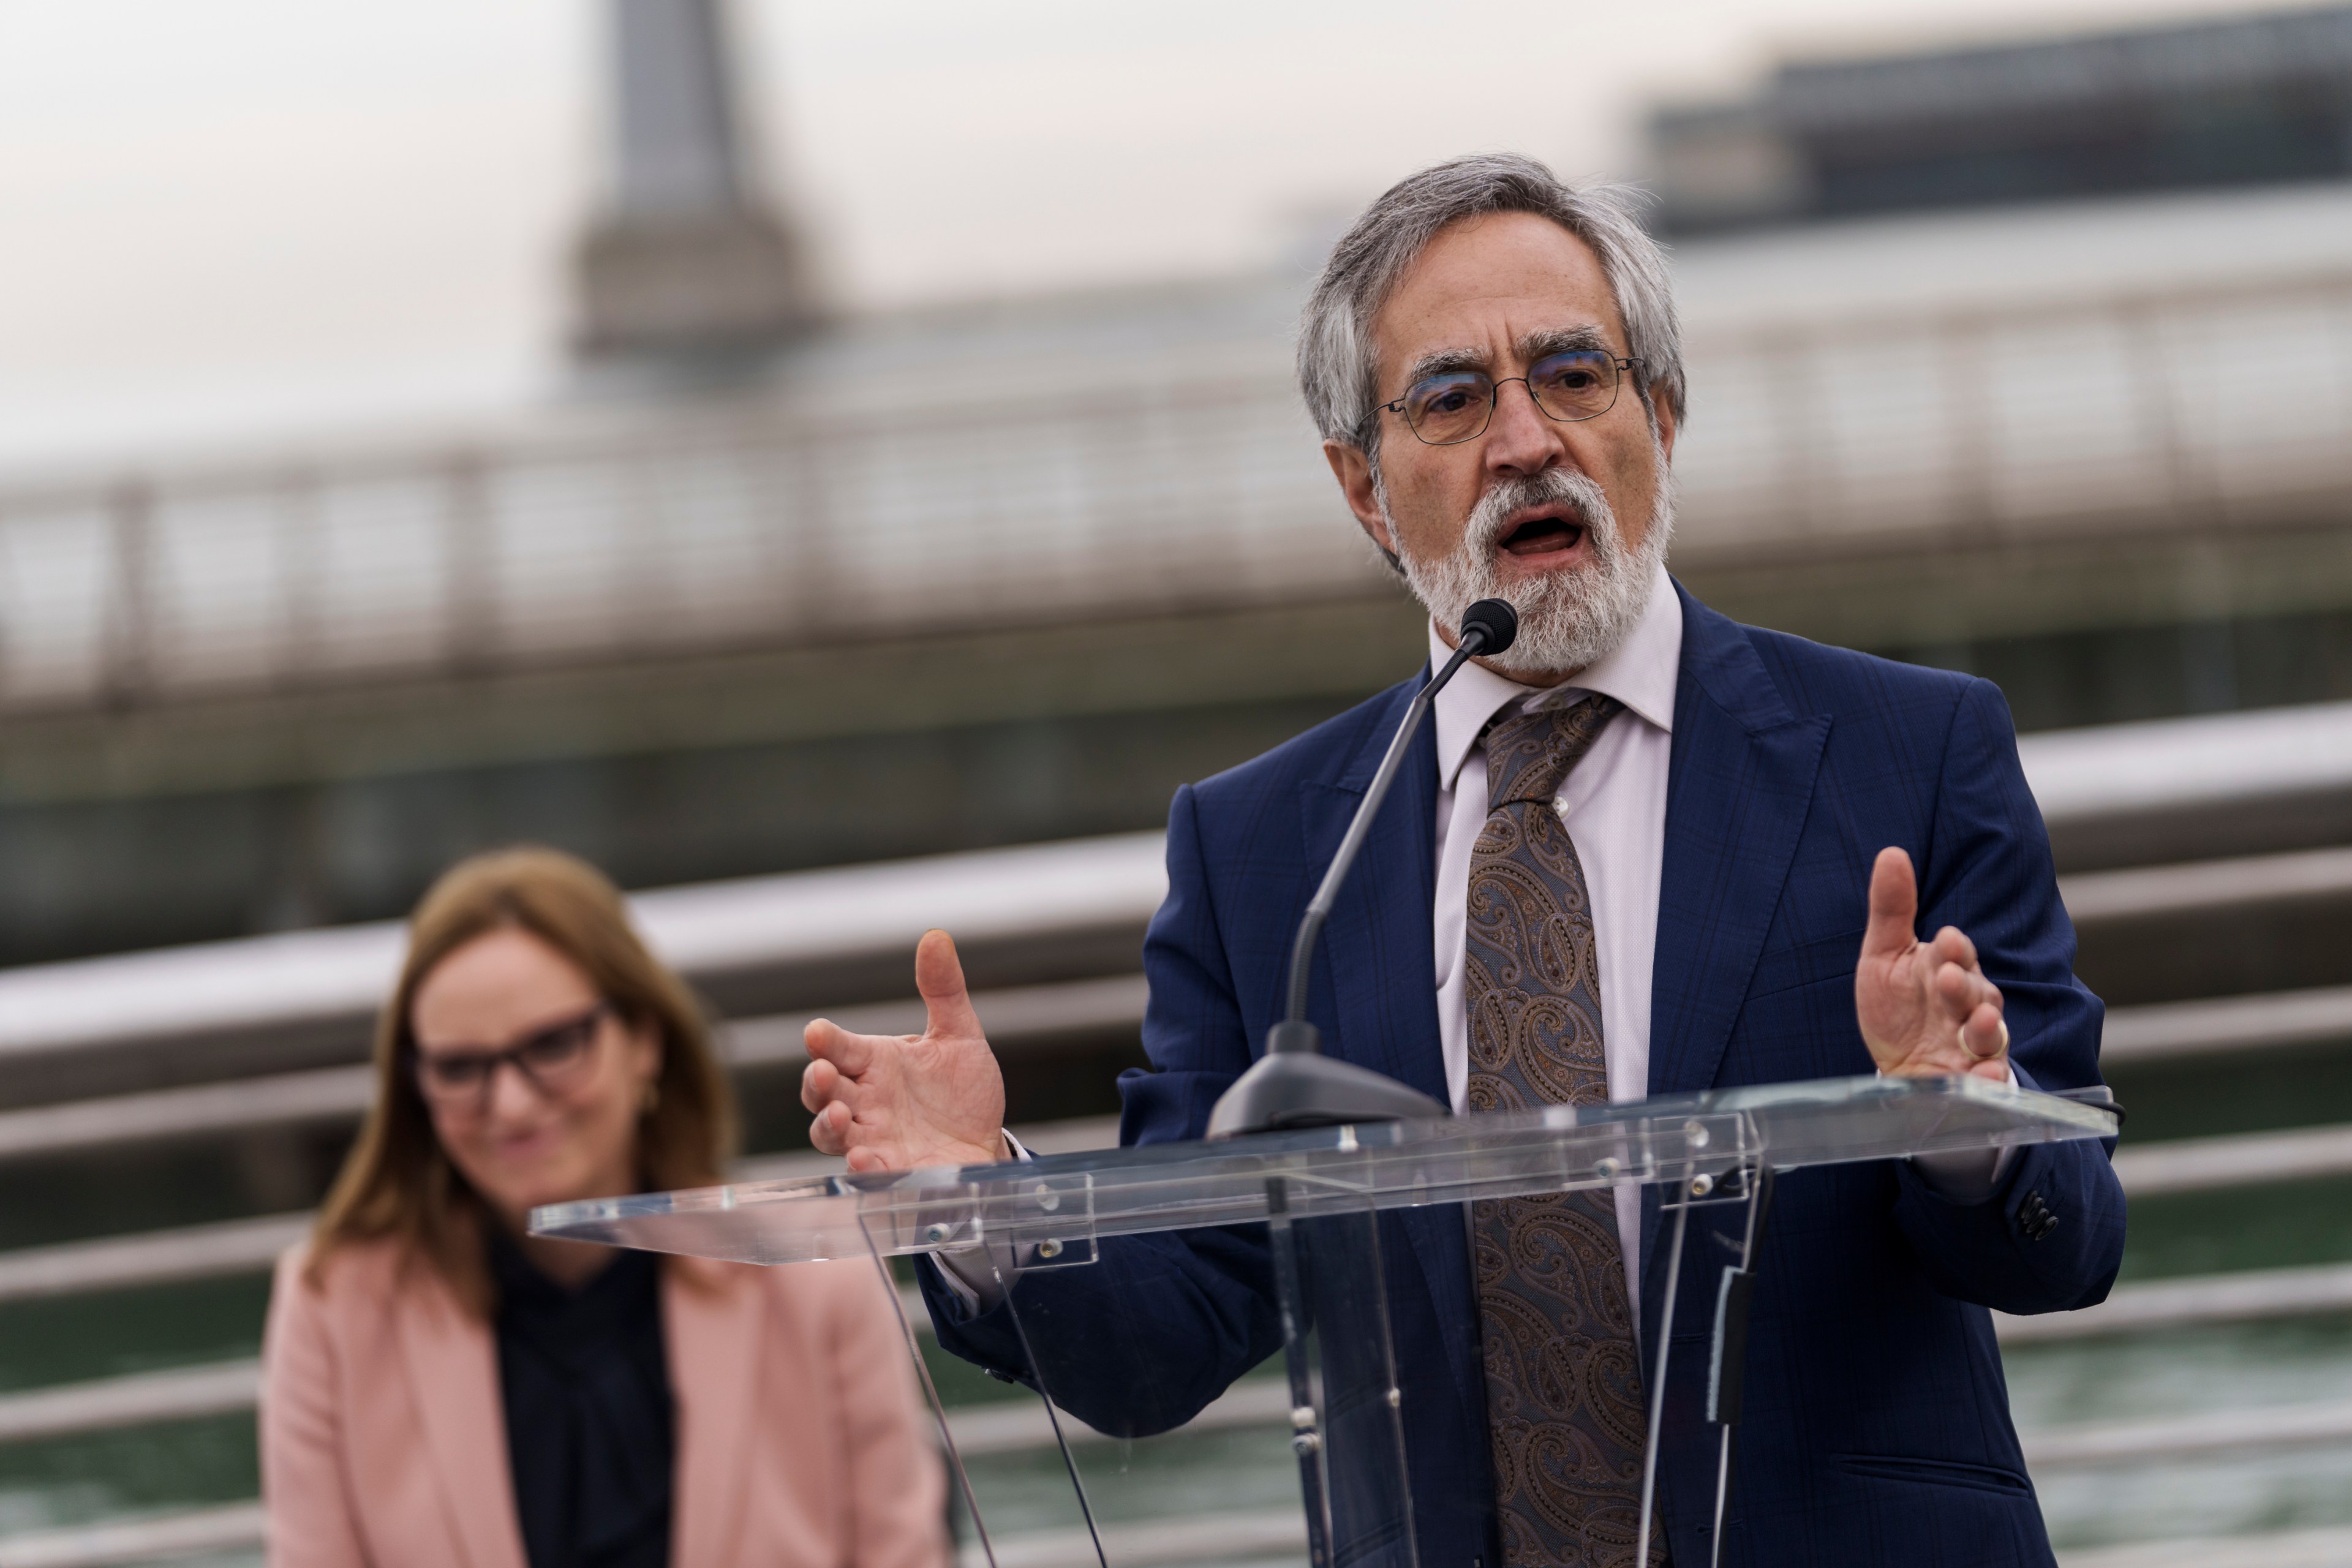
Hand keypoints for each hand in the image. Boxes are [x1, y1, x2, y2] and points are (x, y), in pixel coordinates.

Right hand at [801, 929, 1009, 1172]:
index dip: (826, 1041)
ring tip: (838, 1114)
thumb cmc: (963, 1092)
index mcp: (875, 1063)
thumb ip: (944, 990)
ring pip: (829, 1133)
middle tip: (821, 1071)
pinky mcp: (889, 1171)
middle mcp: (865, 1100)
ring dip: (827, 1125)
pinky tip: (864, 1158)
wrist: (983, 1145)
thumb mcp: (959, 1036)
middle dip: (816, 1082)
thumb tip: (935, 936)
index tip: (817, 1032)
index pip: (841, 1047)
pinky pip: (865, 1170)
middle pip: (822, 1091)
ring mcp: (872, 1137)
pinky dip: (861, 1165)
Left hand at [1855, 847, 2009, 1082]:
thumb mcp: (1883, 957)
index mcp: (1947, 968)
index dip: (1953, 949)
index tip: (1944, 940)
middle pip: (1974, 991)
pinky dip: (1988, 1081)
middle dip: (1963, 986)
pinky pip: (1989, 1079)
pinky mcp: (1975, 1078)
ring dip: (1986, 1027)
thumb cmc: (1896, 1007)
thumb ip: (1891, 910)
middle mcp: (1967, 1003)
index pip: (1956, 954)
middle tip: (1946, 978)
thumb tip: (1891, 853)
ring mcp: (1974, 1042)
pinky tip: (1982, 1080)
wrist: (1899, 1066)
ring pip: (1989, 1033)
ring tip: (1979, 1023)